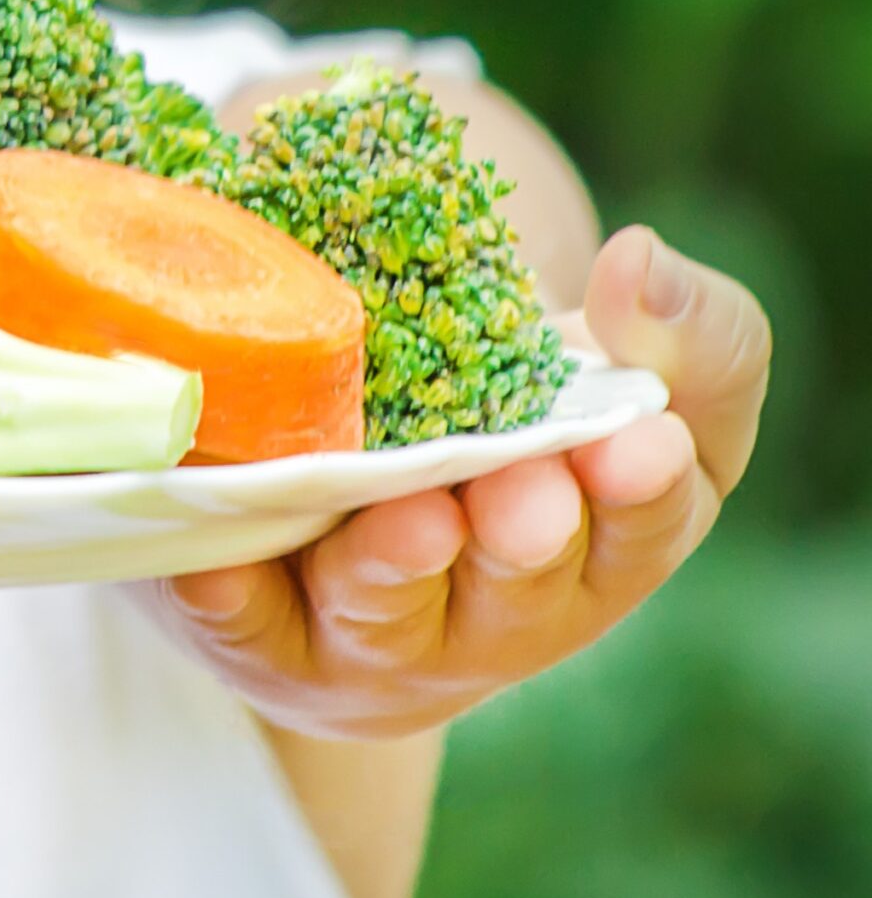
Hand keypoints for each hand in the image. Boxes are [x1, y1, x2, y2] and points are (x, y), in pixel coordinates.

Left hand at [149, 226, 769, 740]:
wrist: (356, 470)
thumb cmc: (514, 421)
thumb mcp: (621, 373)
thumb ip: (676, 328)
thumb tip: (639, 259)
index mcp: (598, 551)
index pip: (638, 532)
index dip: (638, 491)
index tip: (638, 440)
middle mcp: (493, 615)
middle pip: (514, 592)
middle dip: (520, 542)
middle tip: (520, 497)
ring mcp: (375, 636)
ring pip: (383, 613)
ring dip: (393, 569)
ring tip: (408, 521)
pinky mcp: (264, 639)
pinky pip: (247, 628)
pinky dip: (234, 600)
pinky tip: (220, 566)